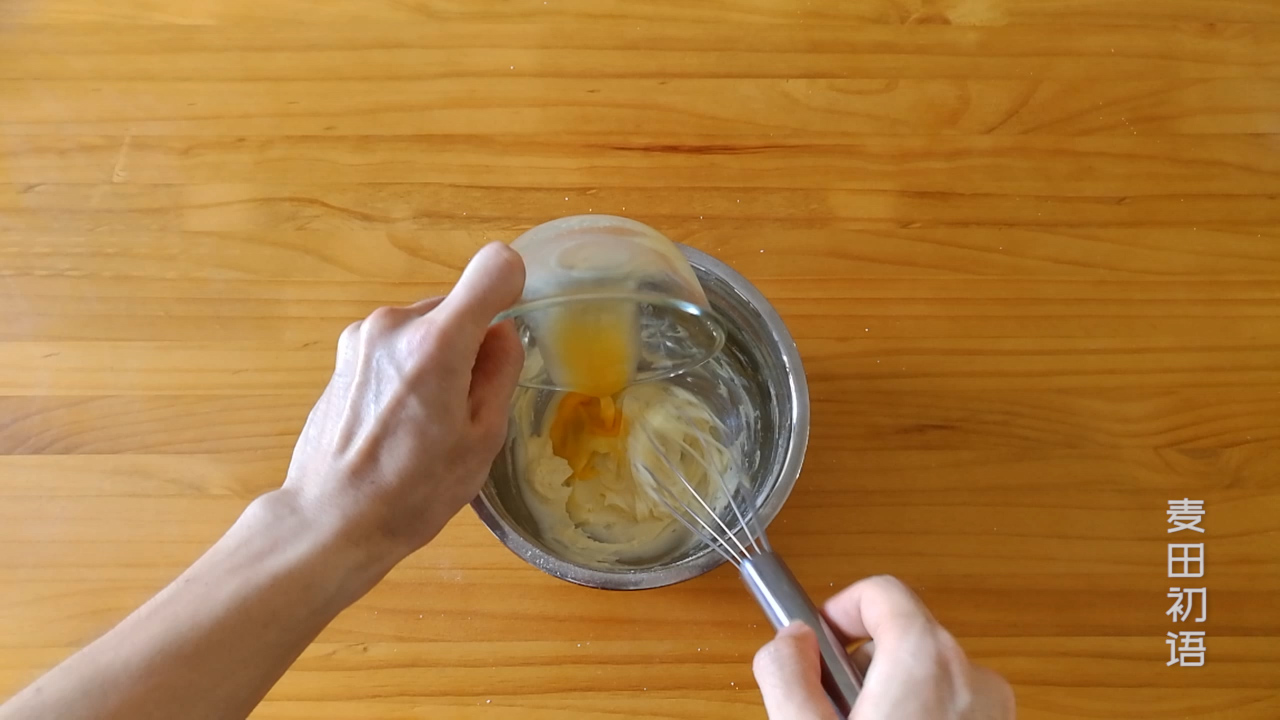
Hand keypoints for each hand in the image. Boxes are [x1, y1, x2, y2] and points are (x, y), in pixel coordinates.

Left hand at [280, 242, 525, 565]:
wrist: (331, 518)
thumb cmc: (414, 491)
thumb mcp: (482, 439)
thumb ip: (500, 373)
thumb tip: (501, 334)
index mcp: (436, 343)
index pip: (494, 267)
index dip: (512, 290)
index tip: (504, 338)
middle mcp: (395, 323)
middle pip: (458, 306)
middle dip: (471, 344)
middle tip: (462, 408)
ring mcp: (362, 335)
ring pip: (427, 325)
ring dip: (438, 357)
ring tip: (427, 418)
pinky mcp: (343, 351)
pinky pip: (397, 342)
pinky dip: (409, 367)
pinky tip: (398, 418)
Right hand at [753, 575, 1014, 719]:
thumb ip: (786, 673)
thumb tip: (791, 637)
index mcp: (926, 660)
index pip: (881, 591)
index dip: (839, 610)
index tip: (816, 644)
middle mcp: (973, 676)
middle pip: (904, 633)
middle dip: (861, 661)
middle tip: (834, 707)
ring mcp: (995, 710)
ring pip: (929, 672)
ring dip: (891, 692)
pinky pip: (955, 704)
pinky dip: (923, 714)